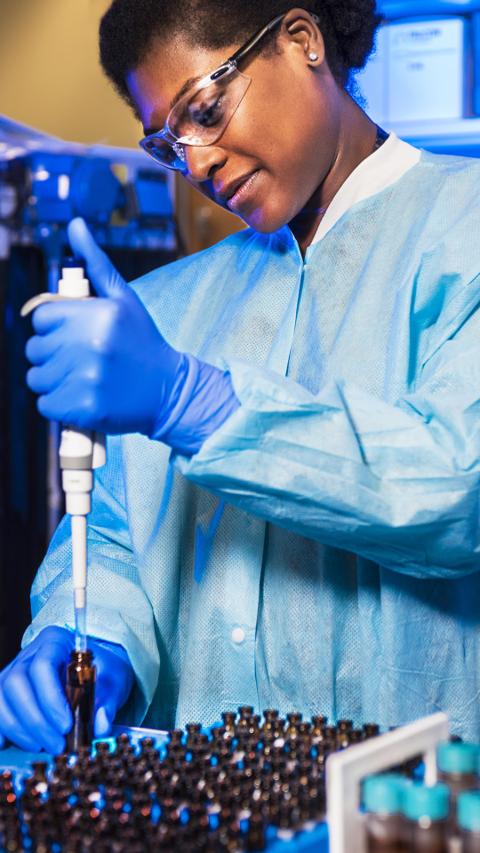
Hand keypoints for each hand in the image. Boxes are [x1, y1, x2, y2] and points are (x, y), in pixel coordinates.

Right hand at [0, 626, 133, 752]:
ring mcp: (14, 672)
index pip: (42, 667)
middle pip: (15, 684)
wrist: (98, 671)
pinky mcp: (7, 693)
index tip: (66, 725)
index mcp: (56, 642)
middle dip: (34, 720)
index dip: (50, 699)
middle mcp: (29, 654)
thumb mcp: (115, 680)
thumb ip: (109, 702)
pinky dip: (2, 730)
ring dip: (19, 729)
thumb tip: (100, 725)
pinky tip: (15, 745)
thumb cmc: (104, 671)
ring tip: (43, 746)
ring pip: (0, 698)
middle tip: (57, 744)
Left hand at [26, 217, 238, 452]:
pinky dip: (59, 405)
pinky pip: (46, 405)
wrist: (169, 391)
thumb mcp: (123, 299)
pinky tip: (83, 397)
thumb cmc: (142, 342)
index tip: (76, 336)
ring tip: (82, 378)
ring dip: (53, 381)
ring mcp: (87, 379)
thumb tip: (75, 225)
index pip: (42, 317)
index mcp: (98, 315)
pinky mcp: (84, 408)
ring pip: (37, 378)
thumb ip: (95, 264)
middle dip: (52, 354)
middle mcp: (91, 345)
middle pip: (35, 348)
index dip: (55, 327)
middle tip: (82, 360)